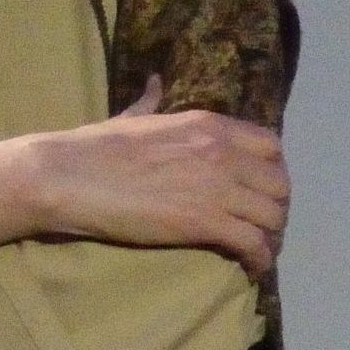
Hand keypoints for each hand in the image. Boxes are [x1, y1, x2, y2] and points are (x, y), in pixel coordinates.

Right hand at [26, 77, 291, 272]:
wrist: (69, 176)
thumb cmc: (94, 148)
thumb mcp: (132, 115)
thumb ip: (151, 101)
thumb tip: (154, 82)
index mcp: (210, 124)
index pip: (271, 146)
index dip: (273, 172)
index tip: (261, 190)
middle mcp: (222, 152)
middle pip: (280, 184)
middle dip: (276, 208)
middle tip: (261, 226)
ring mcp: (217, 187)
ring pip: (273, 216)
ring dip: (271, 237)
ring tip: (259, 251)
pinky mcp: (204, 221)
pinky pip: (253, 243)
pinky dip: (259, 259)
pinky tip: (251, 268)